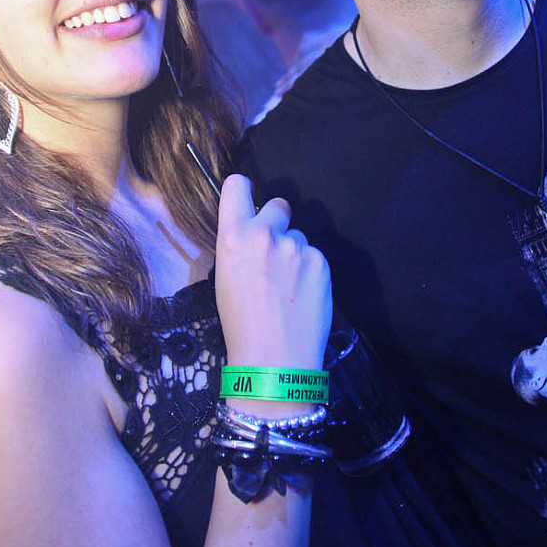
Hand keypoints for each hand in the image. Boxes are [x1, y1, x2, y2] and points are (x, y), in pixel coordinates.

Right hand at [214, 174, 331, 371]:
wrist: (274, 361)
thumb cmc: (241, 325)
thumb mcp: (225, 278)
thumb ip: (239, 247)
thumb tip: (251, 232)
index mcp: (233, 236)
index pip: (238, 185)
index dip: (243, 191)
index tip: (247, 200)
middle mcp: (265, 234)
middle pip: (277, 204)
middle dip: (277, 221)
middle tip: (274, 251)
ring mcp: (297, 247)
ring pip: (298, 237)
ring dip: (294, 253)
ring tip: (288, 287)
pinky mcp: (321, 262)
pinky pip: (314, 256)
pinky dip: (310, 271)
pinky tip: (302, 296)